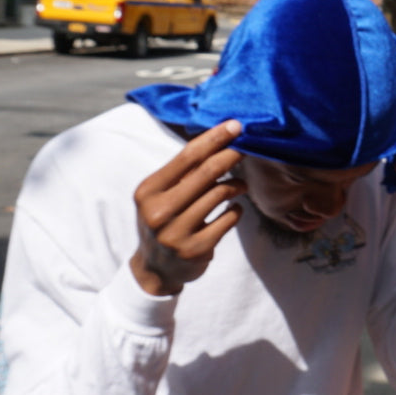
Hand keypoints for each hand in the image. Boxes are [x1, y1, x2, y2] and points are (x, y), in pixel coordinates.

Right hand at [129, 120, 247, 296]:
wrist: (156, 269)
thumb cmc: (164, 221)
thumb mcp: (161, 196)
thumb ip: (183, 173)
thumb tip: (219, 140)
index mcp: (148, 191)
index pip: (187, 156)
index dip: (214, 138)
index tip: (236, 125)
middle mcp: (159, 211)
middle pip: (206, 172)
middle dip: (231, 155)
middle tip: (247, 147)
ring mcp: (176, 233)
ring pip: (220, 194)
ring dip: (237, 185)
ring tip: (242, 184)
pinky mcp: (196, 249)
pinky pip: (228, 219)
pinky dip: (236, 210)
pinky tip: (235, 209)